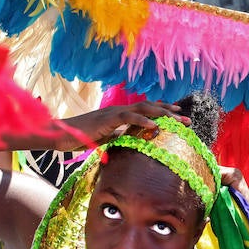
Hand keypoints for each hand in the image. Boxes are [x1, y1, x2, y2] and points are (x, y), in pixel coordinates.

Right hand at [55, 101, 185, 150]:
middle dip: (169, 112)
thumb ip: (119, 137)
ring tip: (177, 120)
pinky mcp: (107, 118)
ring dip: (162, 113)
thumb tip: (132, 141)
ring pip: (143, 108)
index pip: (146, 110)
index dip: (163, 111)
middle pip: (150, 107)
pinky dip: (143, 120)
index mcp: (120, 114)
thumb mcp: (106, 139)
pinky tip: (155, 125)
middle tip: (186, 119)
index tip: (179, 116)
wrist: (62, 134)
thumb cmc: (81, 137)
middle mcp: (120, 110)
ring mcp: (114, 112)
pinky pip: (128, 117)